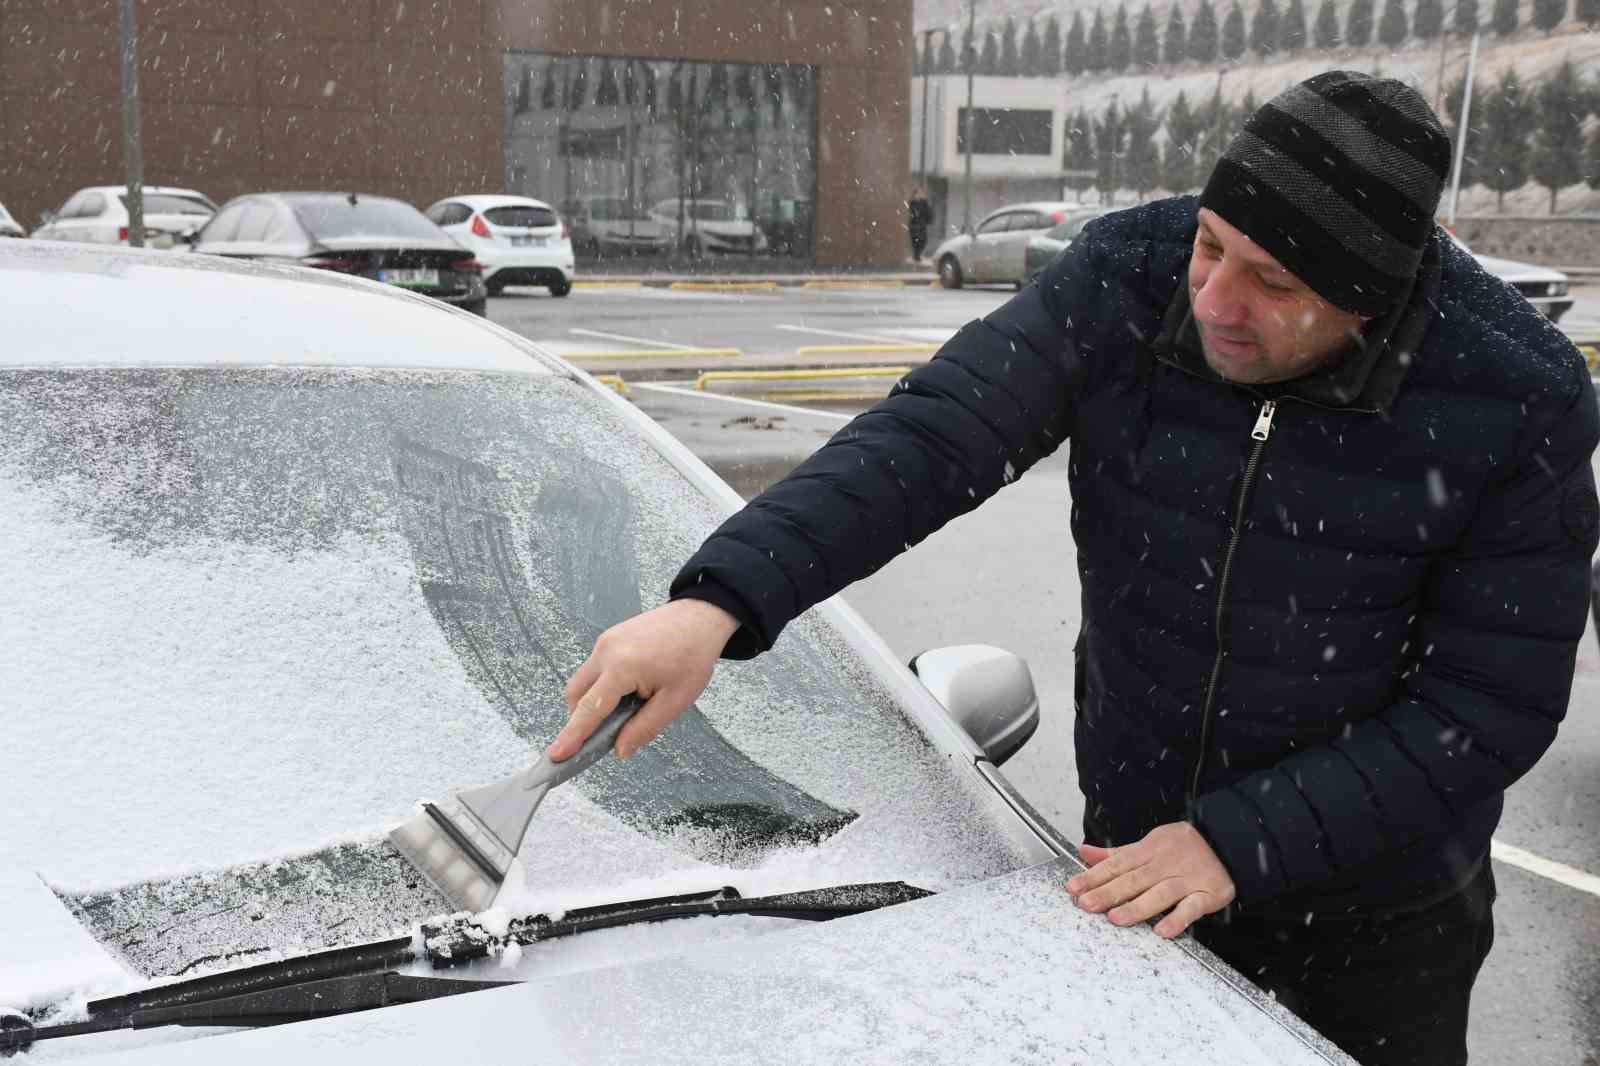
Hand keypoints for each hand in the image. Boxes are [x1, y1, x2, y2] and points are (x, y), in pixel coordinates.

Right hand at [549, 598, 740, 761]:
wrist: (699, 617)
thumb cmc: (693, 655)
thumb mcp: (675, 700)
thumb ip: (645, 728)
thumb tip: (620, 750)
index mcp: (622, 667)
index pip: (589, 710)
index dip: (572, 736)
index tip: (556, 755)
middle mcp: (606, 651)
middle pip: (576, 695)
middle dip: (582, 719)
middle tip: (604, 735)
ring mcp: (605, 641)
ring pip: (583, 681)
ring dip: (593, 701)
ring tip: (628, 707)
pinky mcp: (609, 638)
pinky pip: (594, 668)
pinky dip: (602, 685)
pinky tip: (629, 690)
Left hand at [1065, 822, 1235, 938]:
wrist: (1228, 842)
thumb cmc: (1183, 847)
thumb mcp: (1148, 844)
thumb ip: (1117, 853)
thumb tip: (1085, 852)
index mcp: (1148, 850)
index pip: (1116, 864)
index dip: (1094, 876)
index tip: (1073, 888)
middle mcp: (1165, 864)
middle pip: (1134, 879)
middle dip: (1108, 892)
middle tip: (1086, 904)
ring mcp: (1187, 879)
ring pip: (1160, 893)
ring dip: (1137, 907)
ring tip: (1116, 918)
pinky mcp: (1207, 894)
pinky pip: (1192, 907)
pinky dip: (1178, 918)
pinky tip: (1163, 930)